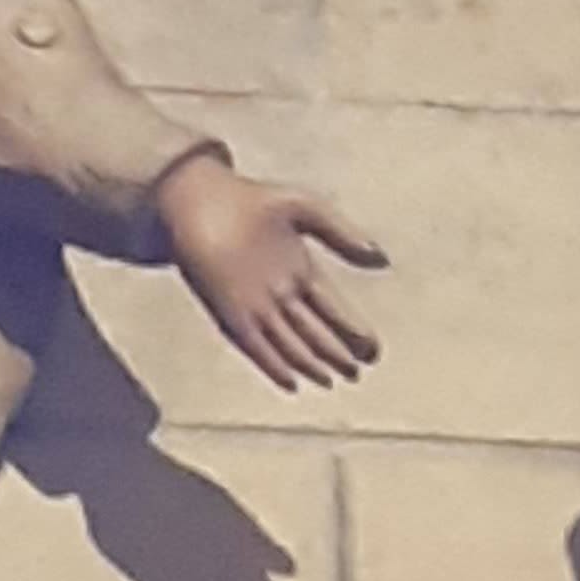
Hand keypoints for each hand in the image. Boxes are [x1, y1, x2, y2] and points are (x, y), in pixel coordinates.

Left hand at [158, 158, 386, 389]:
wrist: (198, 198)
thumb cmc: (250, 199)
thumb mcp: (306, 209)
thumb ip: (342, 234)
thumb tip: (381, 259)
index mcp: (301, 270)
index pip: (333, 309)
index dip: (353, 330)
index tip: (373, 349)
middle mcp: (280, 294)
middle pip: (315, 332)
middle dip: (338, 354)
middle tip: (359, 372)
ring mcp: (256, 305)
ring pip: (290, 343)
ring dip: (311, 364)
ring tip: (333, 381)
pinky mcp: (230, 311)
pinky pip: (256, 345)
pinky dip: (274, 365)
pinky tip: (292, 382)